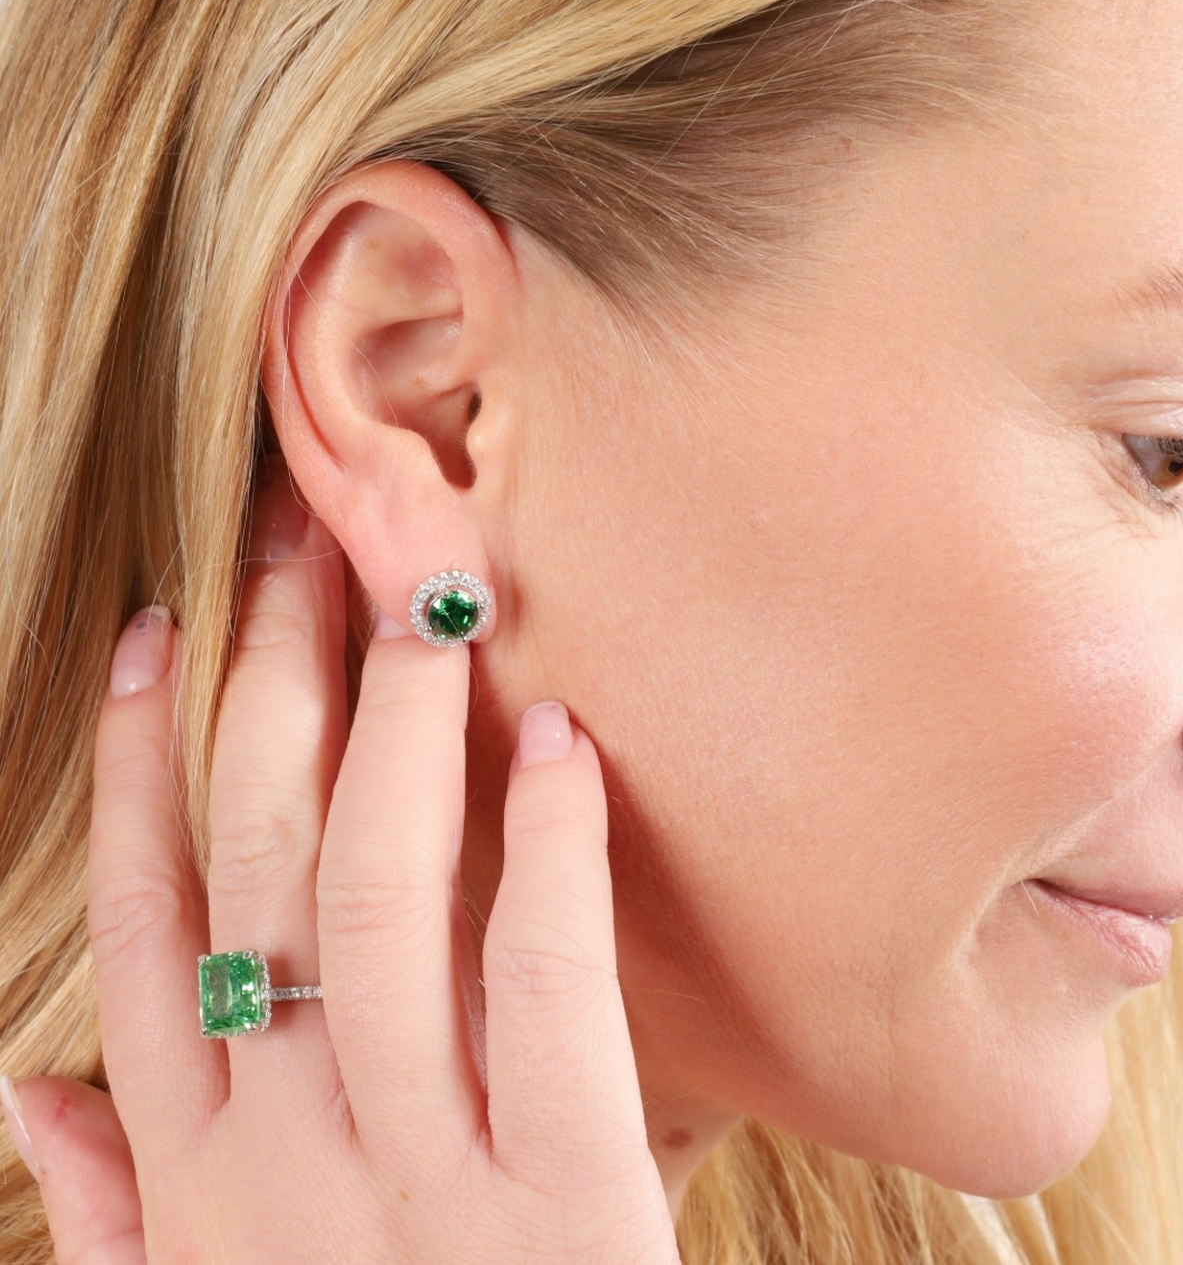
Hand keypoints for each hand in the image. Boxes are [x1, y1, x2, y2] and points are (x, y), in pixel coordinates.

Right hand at [7, 472, 679, 1262]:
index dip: (137, 768)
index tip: (151, 633)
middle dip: (267, 691)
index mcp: (201, 1181)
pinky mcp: (567, 1214)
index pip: (145, 925)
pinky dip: (547, 853)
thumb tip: (24, 1086)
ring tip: (423, 603)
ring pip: (378, 903)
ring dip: (394, 734)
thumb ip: (112, 1212)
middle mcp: (286, 1161)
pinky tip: (557, 741)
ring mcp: (419, 1184)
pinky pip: (546, 993)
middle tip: (300, 545)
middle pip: (258, 870)